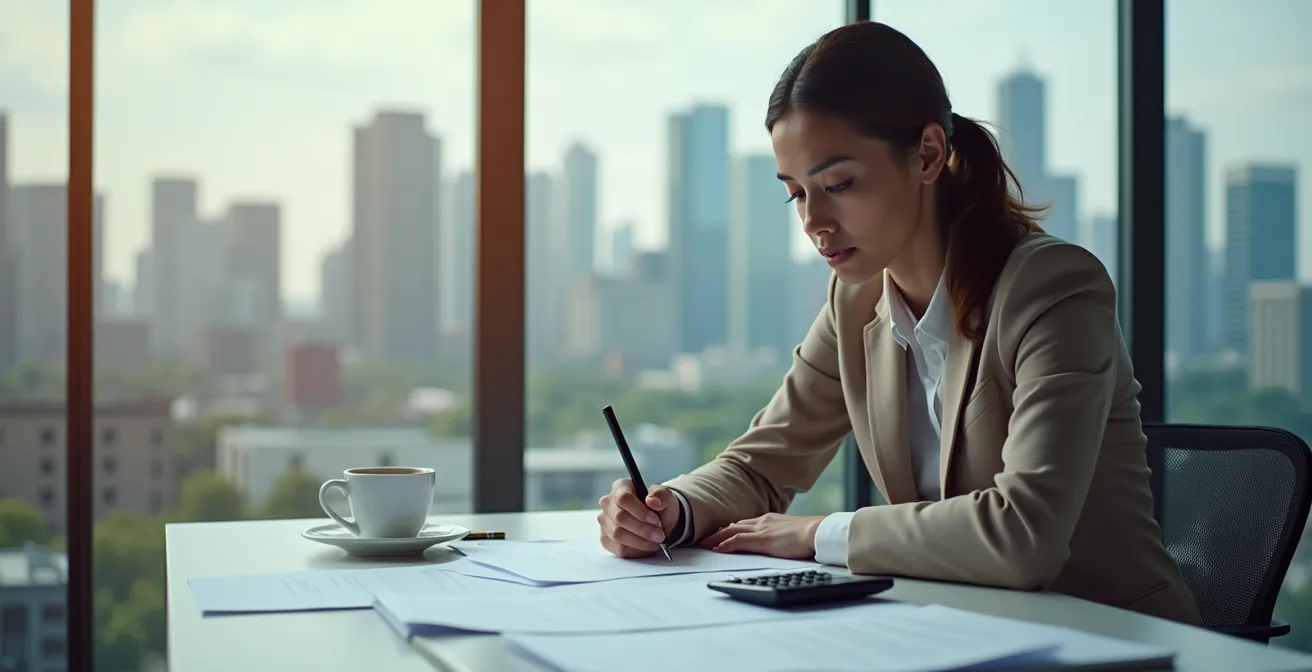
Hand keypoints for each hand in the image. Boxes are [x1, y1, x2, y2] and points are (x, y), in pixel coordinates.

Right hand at [598, 479, 680, 558]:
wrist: (658, 523)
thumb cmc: (659, 507)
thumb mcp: (666, 498)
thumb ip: (661, 495)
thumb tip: (653, 500)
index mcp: (620, 487)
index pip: (623, 498)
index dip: (640, 511)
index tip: (656, 520)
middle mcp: (608, 503)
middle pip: (619, 518)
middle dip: (642, 529)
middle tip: (659, 535)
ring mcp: (605, 521)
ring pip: (617, 535)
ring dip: (640, 541)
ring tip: (655, 542)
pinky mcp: (606, 538)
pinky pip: (618, 548)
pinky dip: (635, 551)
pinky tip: (646, 547)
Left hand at [699, 513, 824, 559]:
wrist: (818, 532)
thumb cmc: (811, 535)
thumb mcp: (792, 533)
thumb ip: (782, 536)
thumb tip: (779, 543)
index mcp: (770, 519)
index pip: (745, 523)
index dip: (731, 529)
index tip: (721, 533)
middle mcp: (762, 521)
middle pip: (734, 526)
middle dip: (718, 532)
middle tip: (705, 538)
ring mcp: (761, 529)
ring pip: (731, 531)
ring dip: (716, 538)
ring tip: (704, 544)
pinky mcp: (762, 539)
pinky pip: (737, 541)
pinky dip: (725, 544)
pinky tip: (716, 549)